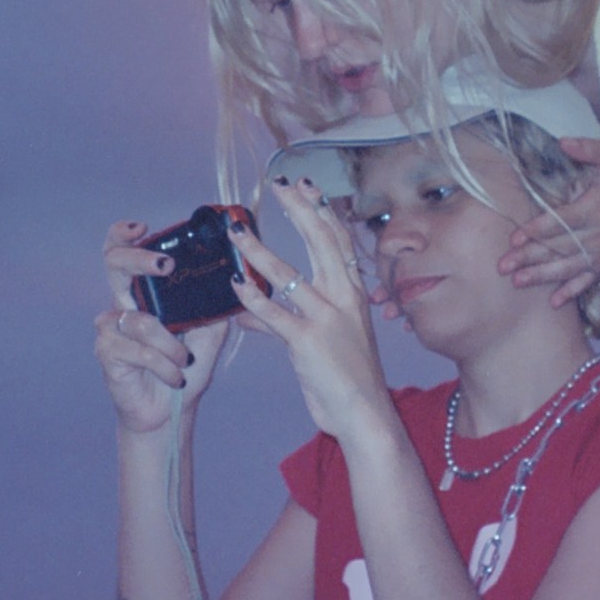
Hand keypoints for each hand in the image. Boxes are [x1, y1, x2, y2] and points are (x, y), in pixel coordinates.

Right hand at [94, 219, 229, 434]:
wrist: (172, 408)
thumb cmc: (187, 365)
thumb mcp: (210, 329)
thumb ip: (217, 303)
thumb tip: (239, 274)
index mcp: (145, 292)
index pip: (124, 251)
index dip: (124, 234)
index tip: (142, 227)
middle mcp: (123, 303)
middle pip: (115, 263)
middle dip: (141, 259)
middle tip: (167, 265)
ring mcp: (111, 327)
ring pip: (141, 320)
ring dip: (171, 345)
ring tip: (184, 360)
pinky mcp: (107, 351)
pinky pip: (140, 350)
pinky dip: (164, 365)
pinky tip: (173, 376)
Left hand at [229, 180, 400, 446]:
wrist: (365, 413)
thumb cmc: (347, 378)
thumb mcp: (325, 342)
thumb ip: (288, 322)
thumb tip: (251, 313)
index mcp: (354, 294)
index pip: (339, 241)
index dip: (321, 210)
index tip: (304, 186)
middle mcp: (344, 299)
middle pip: (321, 241)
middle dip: (299, 209)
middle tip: (277, 186)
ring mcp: (326, 318)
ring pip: (288, 274)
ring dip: (257, 250)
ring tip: (236, 232)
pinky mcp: (307, 341)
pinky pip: (274, 313)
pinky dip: (251, 298)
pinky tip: (234, 285)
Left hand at [499, 137, 599, 307]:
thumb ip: (589, 147)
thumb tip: (563, 142)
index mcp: (597, 207)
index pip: (564, 220)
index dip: (538, 229)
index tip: (515, 237)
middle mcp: (599, 234)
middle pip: (560, 247)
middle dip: (530, 257)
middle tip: (503, 265)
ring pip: (567, 267)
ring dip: (541, 276)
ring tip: (516, 282)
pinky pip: (586, 282)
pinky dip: (570, 292)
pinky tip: (553, 302)